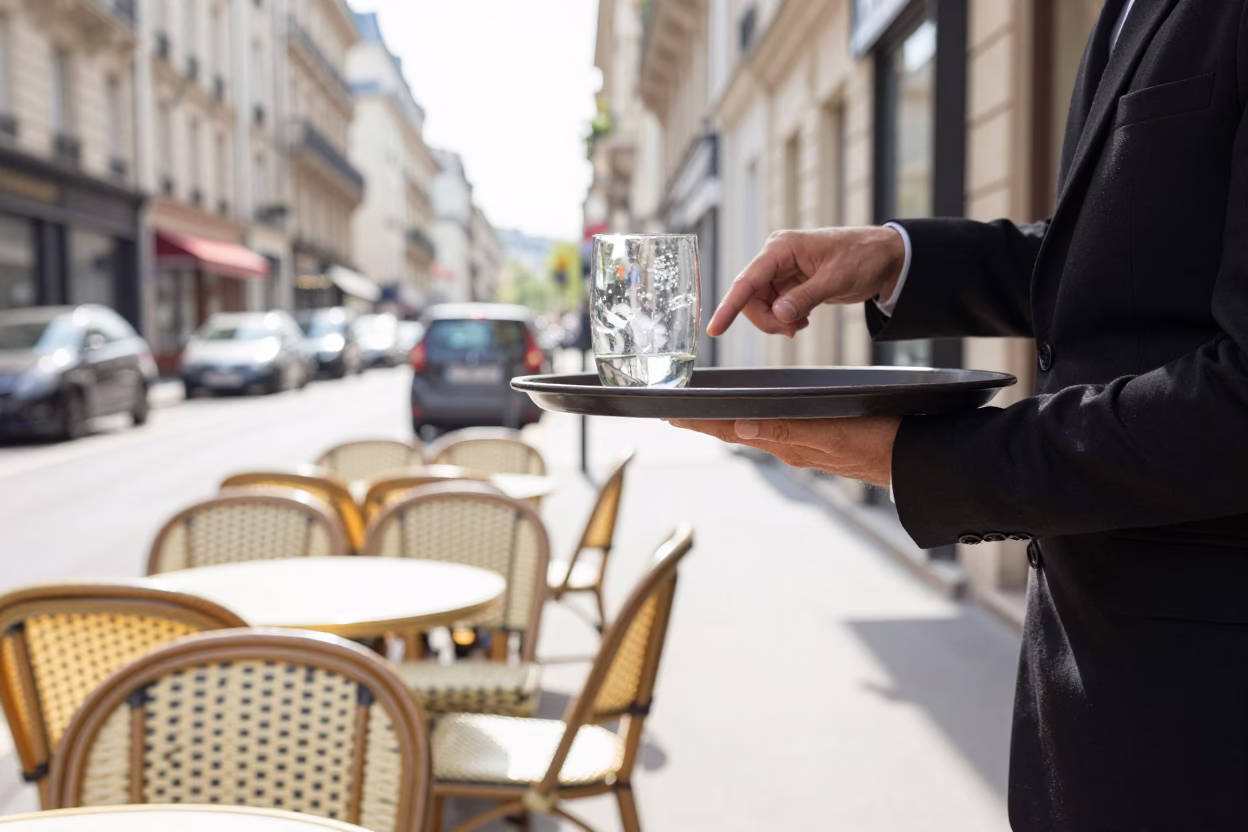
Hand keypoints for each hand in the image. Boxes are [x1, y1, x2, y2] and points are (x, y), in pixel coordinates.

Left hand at [669, 417, 899, 485]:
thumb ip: (786, 431)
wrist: (915, 460)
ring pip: (756, 433)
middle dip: (706, 423)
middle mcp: (790, 446)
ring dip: (728, 424)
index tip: (670, 415)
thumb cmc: (879, 444)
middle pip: (737, 432)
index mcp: (787, 443)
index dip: (700, 422)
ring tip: (704, 417)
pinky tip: (754, 421)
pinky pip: (778, 433)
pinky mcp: (820, 443)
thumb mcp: (831, 434)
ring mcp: (804, 447)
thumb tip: (740, 427)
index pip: (732, 430)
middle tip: (676, 414)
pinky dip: (757, 425)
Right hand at [707, 226, 906, 337]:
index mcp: (782, 248)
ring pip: (761, 306)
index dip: (729, 306)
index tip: (715, 328)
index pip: (747, 280)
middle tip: (791, 330)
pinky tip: (803, 319)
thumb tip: (779, 314)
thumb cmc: (863, 257)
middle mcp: (777, 258)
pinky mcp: (790, 284)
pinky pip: (775, 308)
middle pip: (751, 298)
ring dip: (777, 322)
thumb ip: (806, 297)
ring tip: (801, 325)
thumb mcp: (836, 278)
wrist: (884, 258)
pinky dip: (785, 320)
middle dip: (766, 320)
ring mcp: (782, 272)